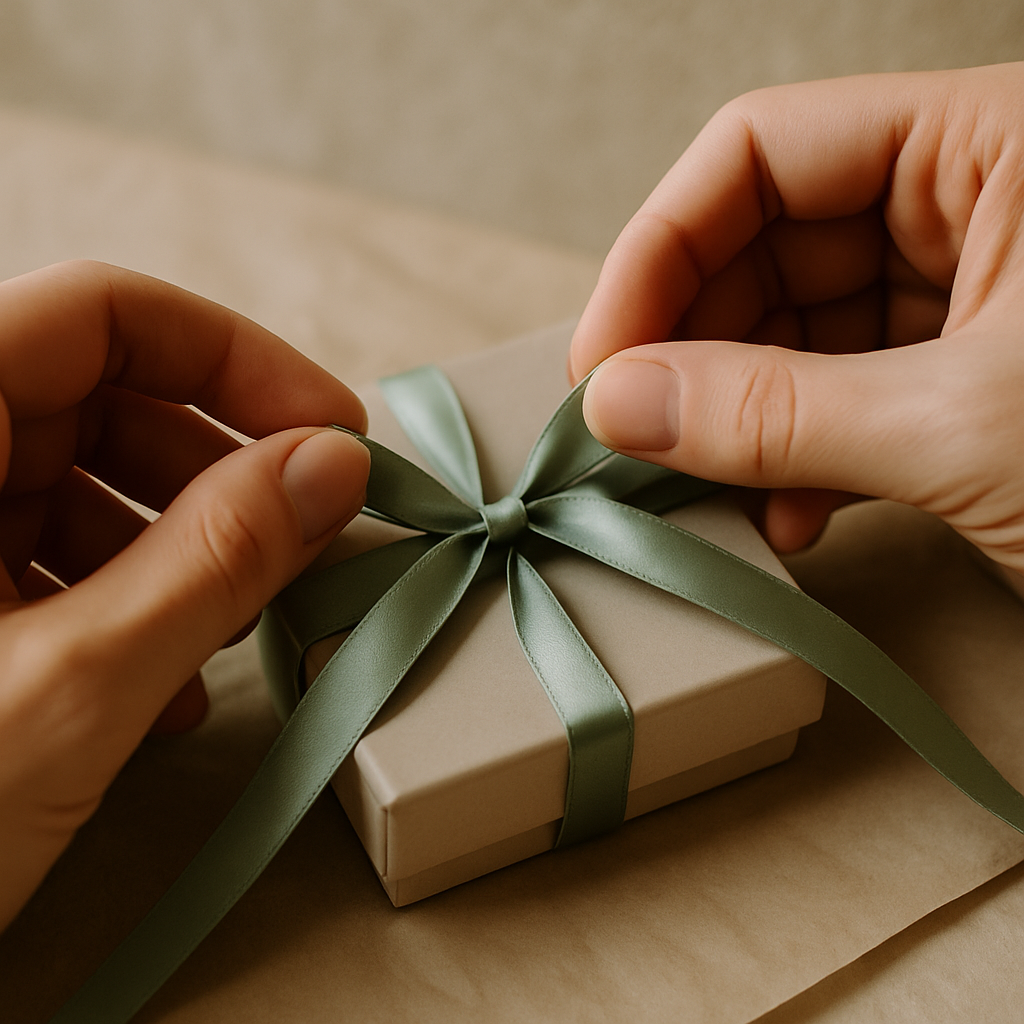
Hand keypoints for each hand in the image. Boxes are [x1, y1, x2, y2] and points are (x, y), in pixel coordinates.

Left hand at [0, 261, 369, 929]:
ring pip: (81, 481)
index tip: (332, 432)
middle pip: (99, 396)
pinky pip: (47, 557)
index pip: (98, 313)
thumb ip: (216, 559)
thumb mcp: (73, 689)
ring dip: (184, 542)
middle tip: (307, 535)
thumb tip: (335, 464)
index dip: (235, 357)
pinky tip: (168, 684)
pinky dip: (130, 599)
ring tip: (238, 625)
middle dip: (220, 464)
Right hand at [570, 63, 1023, 576]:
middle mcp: (970, 204)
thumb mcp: (963, 429)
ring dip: (735, 420)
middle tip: (634, 442)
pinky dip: (791, 460)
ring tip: (710, 494)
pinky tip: (785, 518)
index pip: (763, 153)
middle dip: (690, 352)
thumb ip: (774, 412)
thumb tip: (616, 406)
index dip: (659, 251)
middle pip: (763, 248)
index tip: (601, 363)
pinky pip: (834, 397)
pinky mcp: (959, 380)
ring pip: (789, 334)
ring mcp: (962, 297)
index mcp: (992, 146)